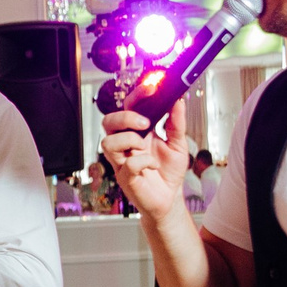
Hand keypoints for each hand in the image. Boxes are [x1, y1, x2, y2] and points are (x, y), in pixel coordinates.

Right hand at [100, 95, 191, 220]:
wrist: (170, 199)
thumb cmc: (168, 172)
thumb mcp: (179, 143)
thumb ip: (177, 123)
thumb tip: (178, 101)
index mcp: (136, 133)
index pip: (127, 108)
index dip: (136, 96)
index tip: (151, 87)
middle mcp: (126, 145)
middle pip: (108, 121)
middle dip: (125, 117)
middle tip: (145, 122)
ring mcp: (122, 162)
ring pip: (107, 142)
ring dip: (129, 140)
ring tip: (144, 145)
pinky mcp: (126, 178)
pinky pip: (127, 165)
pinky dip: (143, 162)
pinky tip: (153, 165)